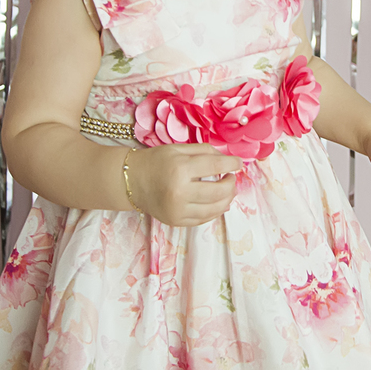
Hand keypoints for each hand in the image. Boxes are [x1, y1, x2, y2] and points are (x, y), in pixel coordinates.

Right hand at [125, 143, 242, 226]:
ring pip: (215, 209)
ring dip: (227, 199)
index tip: (239, 163)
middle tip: (231, 178)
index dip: (232, 164)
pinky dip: (215, 211)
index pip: (216, 166)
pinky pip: (204, 219)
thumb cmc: (156, 161)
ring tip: (228, 190)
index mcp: (180, 169)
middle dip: (231, 184)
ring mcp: (178, 210)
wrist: (131, 181)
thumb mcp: (178, 149)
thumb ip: (204, 151)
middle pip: (219, 192)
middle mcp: (179, 192)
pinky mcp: (176, 221)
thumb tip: (228, 158)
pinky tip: (219, 203)